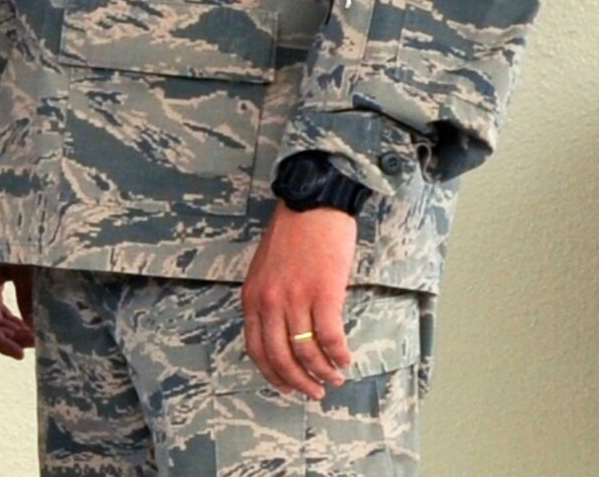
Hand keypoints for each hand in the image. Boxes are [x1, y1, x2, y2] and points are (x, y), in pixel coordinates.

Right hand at [0, 241, 34, 359]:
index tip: (21, 355)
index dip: (3, 346)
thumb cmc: (12, 237)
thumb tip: (35, 326)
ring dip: (10, 328)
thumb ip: (28, 299)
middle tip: (36, 343)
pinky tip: (25, 320)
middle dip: (11, 338)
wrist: (1, 210)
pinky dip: (8, 316)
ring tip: (33, 334)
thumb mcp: (23, 270)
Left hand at [242, 202, 356, 397]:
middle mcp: (269, 301)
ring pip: (306, 352)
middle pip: (280, 357)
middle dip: (299, 382)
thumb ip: (268, 300)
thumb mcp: (265, 269)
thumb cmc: (291, 234)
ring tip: (335, 377)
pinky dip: (338, 355)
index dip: (273, 374)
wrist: (311, 205)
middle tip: (316, 392)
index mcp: (252, 297)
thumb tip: (281, 333)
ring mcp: (295, 299)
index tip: (288, 387)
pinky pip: (329, 337)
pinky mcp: (323, 294)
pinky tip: (345, 359)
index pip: (256, 348)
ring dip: (323, 372)